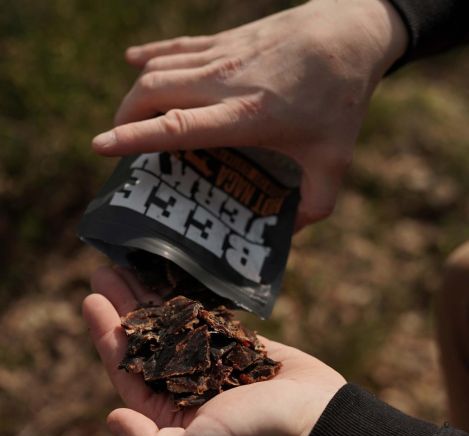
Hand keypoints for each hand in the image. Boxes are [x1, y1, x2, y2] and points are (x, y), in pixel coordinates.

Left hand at [82, 267, 345, 435]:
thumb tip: (112, 417)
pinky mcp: (232, 344)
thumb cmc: (259, 434)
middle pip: (144, 344)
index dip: (106, 337)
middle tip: (103, 272)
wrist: (318, 415)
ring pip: (169, 326)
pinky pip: (201, 317)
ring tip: (127, 265)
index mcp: (170, 416)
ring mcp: (208, 364)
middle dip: (122, 309)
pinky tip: (168, 276)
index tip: (92, 302)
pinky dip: (183, 297)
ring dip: (147, 297)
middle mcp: (185, 389)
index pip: (127, 373)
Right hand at [92, 0, 406, 227]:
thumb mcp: (334, 162)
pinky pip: (177, 45)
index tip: (99, 147)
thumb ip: (313, 205)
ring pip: (159, 67)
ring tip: (131, 118)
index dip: (133, 138)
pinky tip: (135, 60)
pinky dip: (151, 54)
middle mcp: (224, 83)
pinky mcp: (226, 39)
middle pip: (153, 92)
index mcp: (245, 117)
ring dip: (137, 92)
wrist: (351, 31)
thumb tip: (288, 236)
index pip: (175, 127)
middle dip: (126, 117)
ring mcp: (222, 56)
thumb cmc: (342, 100)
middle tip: (119, 143)